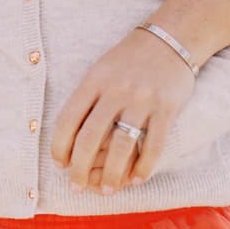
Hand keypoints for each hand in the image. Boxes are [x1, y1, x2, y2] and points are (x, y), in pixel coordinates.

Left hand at [49, 28, 194, 193]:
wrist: (170, 38)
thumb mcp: (100, 71)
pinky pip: (154, 144)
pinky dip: (144, 166)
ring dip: (112, 174)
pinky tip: (136, 180)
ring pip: (122, 145)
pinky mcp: (167, 107)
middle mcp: (116, 90)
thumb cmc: (128, 60)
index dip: (60, 147)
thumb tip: (69, 139)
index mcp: (94, 81)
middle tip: (76, 187)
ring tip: (106, 190)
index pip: (68, 119)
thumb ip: (86, 100)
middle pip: (91, 136)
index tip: (59, 165)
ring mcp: (142, 99)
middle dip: (81, 168)